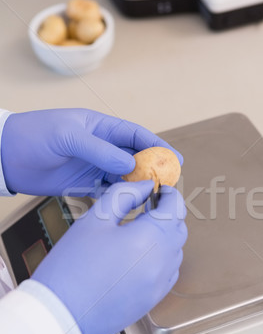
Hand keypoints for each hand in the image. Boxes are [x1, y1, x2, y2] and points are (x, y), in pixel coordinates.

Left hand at [1, 108, 181, 195]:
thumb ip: (99, 150)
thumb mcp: (68, 137)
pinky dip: (121, 197)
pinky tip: (132, 206)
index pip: (135, 135)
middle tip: (170, 183)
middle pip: (135, 157)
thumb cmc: (34, 136)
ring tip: (155, 198)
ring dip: (139, 185)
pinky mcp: (83, 184)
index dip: (157, 146)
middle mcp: (101, 146)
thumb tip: (130, 163)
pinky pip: (109, 191)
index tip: (175, 158)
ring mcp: (93, 166)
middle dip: (153, 169)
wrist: (6, 156)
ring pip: (124, 176)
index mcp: (100, 127)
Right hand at [32, 181, 186, 333]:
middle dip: (168, 215)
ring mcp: (160, 284)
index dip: (170, 195)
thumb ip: (123, 196)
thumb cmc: (73, 268)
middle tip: (148, 207)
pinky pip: (168, 273)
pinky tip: (139, 256)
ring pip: (175, 252)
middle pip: (179, 229)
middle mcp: (162, 262)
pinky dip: (161, 259)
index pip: (176, 208)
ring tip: (139, 232)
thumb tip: (144, 187)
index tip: (161, 190)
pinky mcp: (152, 299)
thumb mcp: (95, 220)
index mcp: (151, 238)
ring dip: (164, 237)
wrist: (60, 313)